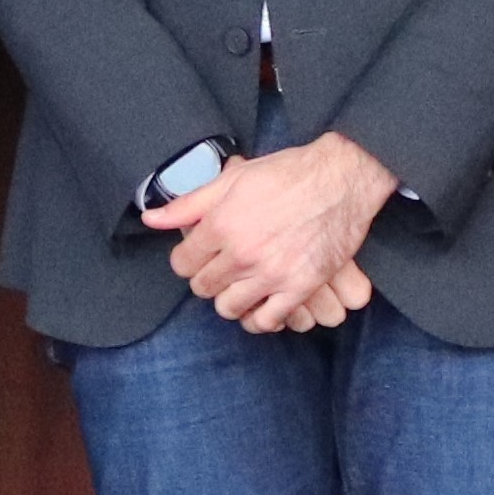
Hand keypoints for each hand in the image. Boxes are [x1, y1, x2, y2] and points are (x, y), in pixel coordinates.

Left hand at [149, 131, 397, 331]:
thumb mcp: (233, 179)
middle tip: (223, 268)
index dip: (188, 260)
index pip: (183, 264)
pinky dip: (259, 319)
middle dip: (208, 279)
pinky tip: (262, 306)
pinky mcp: (299, 287)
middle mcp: (242, 253)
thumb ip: (189, 203)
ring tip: (241, 286)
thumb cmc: (288, 173)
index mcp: (222, 224)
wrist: (342, 179)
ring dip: (231, 300)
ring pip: (229, 308)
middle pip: (203, 288)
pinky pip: (267, 321)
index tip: (201, 255)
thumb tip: (151, 219)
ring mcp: (271, 273)